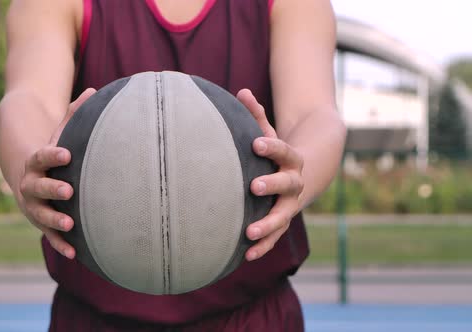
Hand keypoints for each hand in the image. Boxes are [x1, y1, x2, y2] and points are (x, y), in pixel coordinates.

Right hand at [18, 88, 96, 258]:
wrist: (28, 176)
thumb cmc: (53, 153)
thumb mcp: (60, 133)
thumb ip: (74, 115)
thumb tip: (92, 89)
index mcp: (36, 161)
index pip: (41, 157)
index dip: (52, 156)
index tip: (67, 154)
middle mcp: (30, 185)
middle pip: (39, 187)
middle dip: (52, 189)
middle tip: (69, 191)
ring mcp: (34, 206)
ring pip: (41, 215)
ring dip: (54, 221)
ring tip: (70, 225)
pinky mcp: (41, 223)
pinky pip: (49, 236)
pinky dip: (60, 245)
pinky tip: (75, 254)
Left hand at [236, 89, 304, 260]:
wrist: (299, 177)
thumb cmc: (274, 154)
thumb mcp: (268, 134)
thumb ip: (256, 116)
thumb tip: (241, 92)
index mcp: (291, 159)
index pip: (284, 151)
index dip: (272, 147)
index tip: (255, 143)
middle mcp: (295, 183)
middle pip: (288, 184)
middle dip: (272, 184)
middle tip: (254, 186)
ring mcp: (290, 204)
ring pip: (283, 216)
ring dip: (268, 224)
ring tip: (249, 231)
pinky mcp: (281, 221)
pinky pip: (275, 237)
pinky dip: (263, 246)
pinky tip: (247, 255)